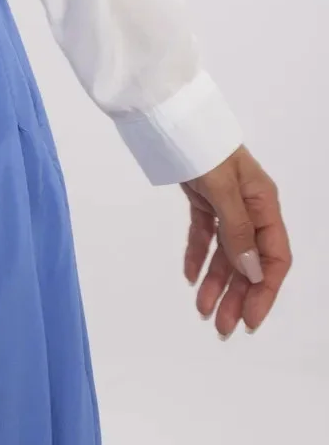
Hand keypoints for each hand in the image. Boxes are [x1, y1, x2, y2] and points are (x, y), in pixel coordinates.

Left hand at [179, 144, 290, 337]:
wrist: (170, 116)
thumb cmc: (202, 147)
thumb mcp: (222, 189)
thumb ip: (237, 231)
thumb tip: (253, 272)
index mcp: (264, 204)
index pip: (274, 257)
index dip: (265, 290)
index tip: (251, 319)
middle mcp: (249, 207)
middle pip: (249, 260)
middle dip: (238, 295)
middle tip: (222, 328)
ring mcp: (226, 203)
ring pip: (226, 252)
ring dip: (217, 282)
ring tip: (203, 311)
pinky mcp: (203, 198)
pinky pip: (205, 234)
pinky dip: (198, 255)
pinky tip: (190, 277)